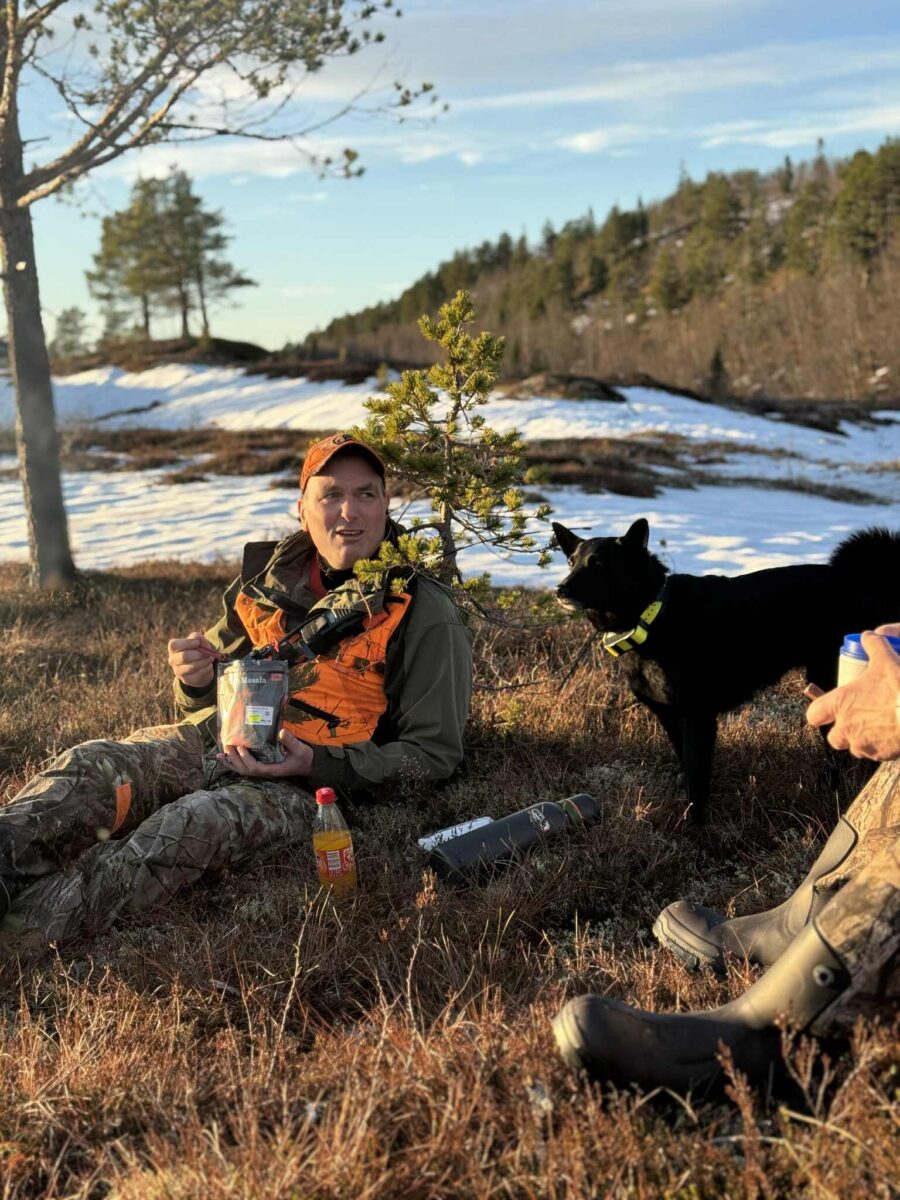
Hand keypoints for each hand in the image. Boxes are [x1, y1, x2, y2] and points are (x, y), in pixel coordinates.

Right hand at [168, 630, 224, 687]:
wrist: (199, 667)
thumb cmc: (196, 650)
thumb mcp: (197, 641)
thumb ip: (196, 637)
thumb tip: (198, 639)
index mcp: (173, 649)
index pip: (174, 645)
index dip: (187, 643)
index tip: (198, 642)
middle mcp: (173, 660)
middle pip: (184, 656)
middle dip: (199, 653)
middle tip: (207, 652)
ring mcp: (178, 671)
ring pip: (192, 667)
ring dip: (205, 661)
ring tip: (210, 658)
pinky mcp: (187, 680)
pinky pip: (199, 674)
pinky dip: (207, 668)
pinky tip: (208, 665)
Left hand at [217, 729, 313, 777]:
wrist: (308, 764)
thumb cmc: (304, 757)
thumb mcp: (300, 749)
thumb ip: (290, 741)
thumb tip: (281, 732)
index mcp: (273, 769)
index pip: (255, 768)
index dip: (246, 759)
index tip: (241, 748)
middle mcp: (266, 772)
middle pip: (245, 770)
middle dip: (234, 759)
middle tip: (227, 746)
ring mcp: (263, 770)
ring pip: (243, 770)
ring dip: (231, 763)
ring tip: (220, 755)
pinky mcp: (262, 766)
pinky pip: (246, 767)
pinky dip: (235, 763)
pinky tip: (227, 757)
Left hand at [805, 629, 899, 760]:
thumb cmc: (899, 685)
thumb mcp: (886, 658)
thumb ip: (874, 645)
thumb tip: (868, 637)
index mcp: (840, 705)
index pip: (814, 715)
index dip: (819, 712)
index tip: (827, 708)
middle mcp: (846, 728)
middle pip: (834, 738)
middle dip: (843, 730)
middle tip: (857, 718)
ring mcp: (863, 745)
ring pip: (856, 747)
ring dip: (862, 739)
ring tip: (878, 725)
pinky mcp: (881, 756)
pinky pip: (876, 753)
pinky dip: (880, 746)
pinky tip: (892, 734)